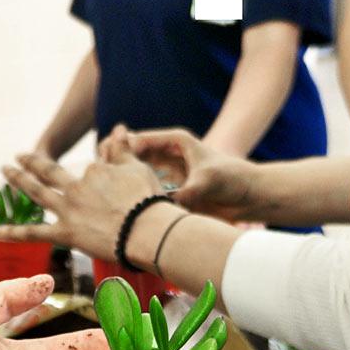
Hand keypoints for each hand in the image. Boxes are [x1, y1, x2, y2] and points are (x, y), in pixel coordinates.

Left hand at [0, 149, 164, 261]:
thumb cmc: (147, 200)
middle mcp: (76, 187)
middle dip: (32, 163)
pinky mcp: (65, 234)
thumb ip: (122, 149)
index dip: (99, 176)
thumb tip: (118, 128)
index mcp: (95, 172)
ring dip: (18, 180)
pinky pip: (34, 233)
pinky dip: (13, 232)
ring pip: (36, 193)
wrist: (146, 229)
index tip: (108, 186)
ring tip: (5, 171)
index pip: (91, 170)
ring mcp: (68, 210)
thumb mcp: (137, 168)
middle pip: (49, 172)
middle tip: (18, 156)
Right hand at [114, 126, 258, 220]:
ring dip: (120, 183)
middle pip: (130, 155)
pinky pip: (145, 194)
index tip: (108, 163)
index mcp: (174, 141)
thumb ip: (188, 191)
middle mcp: (166, 156)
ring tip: (103, 195)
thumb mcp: (209, 181)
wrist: (250, 197)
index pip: (139, 140)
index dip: (120, 149)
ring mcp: (165, 175)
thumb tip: (170, 206)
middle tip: (99, 177)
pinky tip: (120, 210)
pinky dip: (133, 199)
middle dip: (113, 164)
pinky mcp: (167, 193)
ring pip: (134, 175)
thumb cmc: (234, 179)